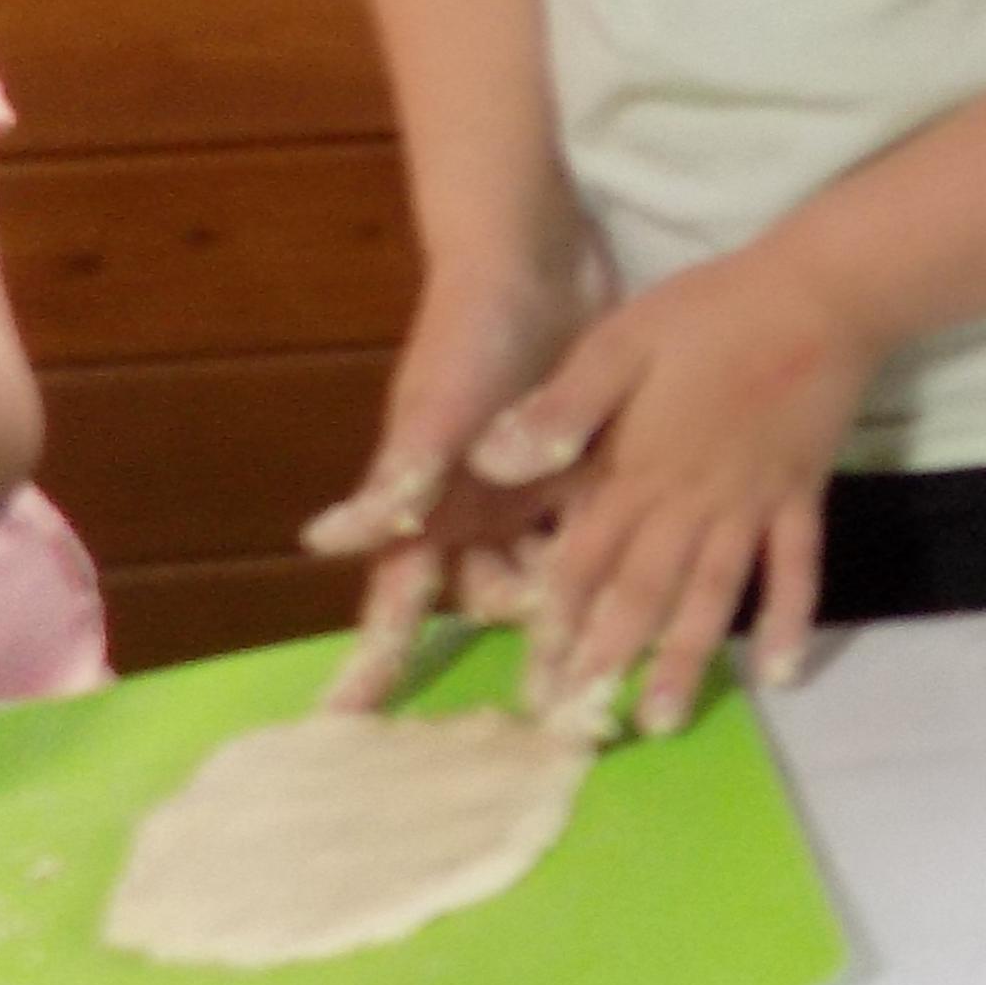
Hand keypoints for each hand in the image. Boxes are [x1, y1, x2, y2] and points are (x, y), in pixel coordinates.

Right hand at [306, 249, 598, 709]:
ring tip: (612, 681)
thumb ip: (398, 478)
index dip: (380, 657)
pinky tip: (664, 607)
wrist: (536, 260)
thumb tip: (322, 544)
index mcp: (427, 502)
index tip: (353, 724)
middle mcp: (475, 507)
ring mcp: (533, 489)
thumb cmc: (470, 335)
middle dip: (520, 649)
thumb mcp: (438, 412)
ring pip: (553, 573)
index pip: (398, 596)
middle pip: (491, 596)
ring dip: (578, 620)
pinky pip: (600, 530)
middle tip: (553, 714)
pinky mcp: (590, 464)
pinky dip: (621, 564)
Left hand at [477, 242, 879, 731]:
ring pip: (713, 596)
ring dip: (687, 660)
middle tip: (581, 726)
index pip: (584, 558)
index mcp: (637, 467)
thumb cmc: (711, 311)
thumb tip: (496, 463)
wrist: (821, 293)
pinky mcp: (801, 497)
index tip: (531, 677)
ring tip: (663, 720)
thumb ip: (562, 409)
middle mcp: (692, 501)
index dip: (554, 620)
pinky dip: (789, 621)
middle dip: (607, 660)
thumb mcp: (618, 342)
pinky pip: (796, 569)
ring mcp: (753, 505)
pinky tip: (781, 673)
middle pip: (642, 593)